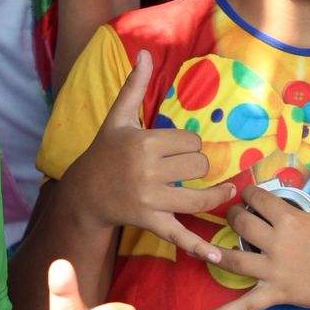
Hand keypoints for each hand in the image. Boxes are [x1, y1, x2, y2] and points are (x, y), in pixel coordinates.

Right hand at [65, 50, 234, 259]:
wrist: (85, 192)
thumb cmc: (105, 151)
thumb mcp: (118, 118)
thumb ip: (134, 86)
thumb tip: (143, 53)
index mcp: (144, 143)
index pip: (190, 141)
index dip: (190, 145)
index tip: (178, 149)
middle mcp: (147, 171)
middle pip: (198, 166)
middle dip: (200, 167)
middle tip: (190, 169)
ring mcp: (150, 199)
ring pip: (199, 197)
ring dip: (216, 195)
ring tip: (225, 193)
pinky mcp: (150, 222)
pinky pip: (180, 235)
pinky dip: (200, 248)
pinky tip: (219, 256)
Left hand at [198, 143, 309, 309]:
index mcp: (290, 220)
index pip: (258, 199)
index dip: (250, 194)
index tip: (249, 195)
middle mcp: (277, 244)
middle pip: (241, 225)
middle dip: (233, 216)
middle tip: (233, 215)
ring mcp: (274, 271)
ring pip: (234, 259)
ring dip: (217, 252)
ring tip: (206, 247)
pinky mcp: (275, 294)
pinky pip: (245, 305)